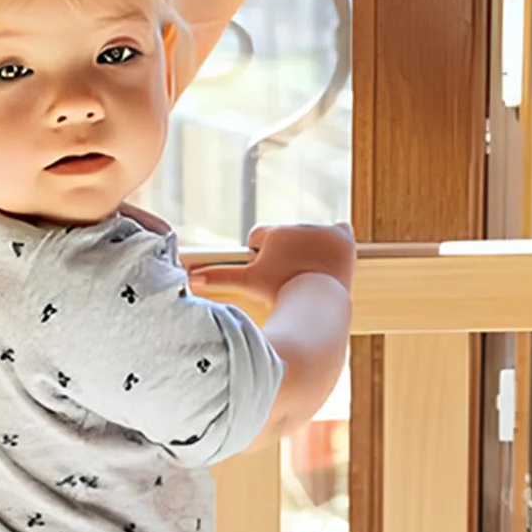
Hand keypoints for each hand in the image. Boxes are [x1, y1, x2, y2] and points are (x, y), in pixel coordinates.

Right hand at [188, 222, 354, 307]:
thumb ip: (217, 277)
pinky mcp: (344, 239)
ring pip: (309, 235)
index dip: (260, 256)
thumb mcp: (247, 284)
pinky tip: (331, 254)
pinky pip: (340, 231)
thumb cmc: (278, 294)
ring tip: (306, 273)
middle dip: (284, 253)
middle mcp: (299, 226)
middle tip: (287, 278)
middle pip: (285, 236)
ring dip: (307, 249)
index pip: (259, 236)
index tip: (267, 273)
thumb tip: (187, 277)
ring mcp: (323, 231)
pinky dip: (335, 241)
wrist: (317, 305)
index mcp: (274, 232)